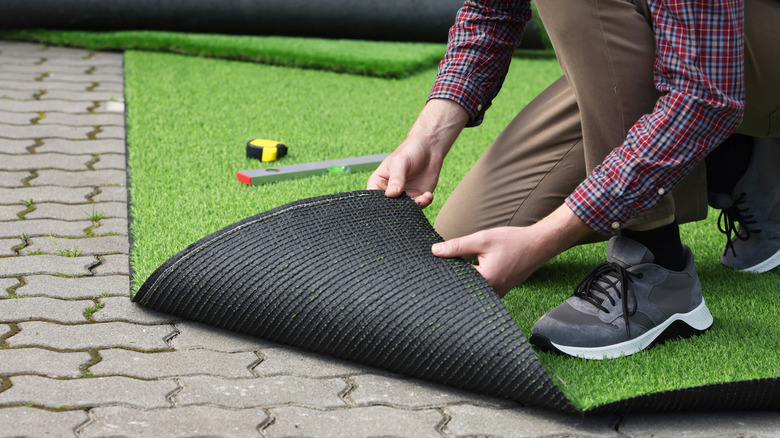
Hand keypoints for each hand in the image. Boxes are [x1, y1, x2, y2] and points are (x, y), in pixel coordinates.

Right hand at [367, 138, 441, 206]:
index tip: (388, 205)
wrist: (429, 148)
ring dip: (414, 207)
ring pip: (405, 209)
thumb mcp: (400, 162)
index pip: (373, 198)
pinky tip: (428, 195)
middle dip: (398, 209)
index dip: (378, 205)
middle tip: (408, 205)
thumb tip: (391, 194)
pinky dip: (424, 203)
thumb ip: (396, 178)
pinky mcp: (418, 196)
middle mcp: (390, 192)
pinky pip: (419, 205)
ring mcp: (404, 195)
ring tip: (422, 198)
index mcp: (379, 183)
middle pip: (389, 207)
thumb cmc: (409, 151)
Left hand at [431, 205, 591, 296]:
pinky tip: (467, 268)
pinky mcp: (499, 290)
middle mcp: (490, 292)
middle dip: (450, 276)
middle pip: (461, 286)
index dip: (441, 270)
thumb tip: (434, 251)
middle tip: (435, 269)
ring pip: (471, 288)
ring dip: (461, 278)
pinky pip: (480, 288)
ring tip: (450, 267)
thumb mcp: (482, 239)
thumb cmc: (512, 241)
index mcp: (485, 280)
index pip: (454, 279)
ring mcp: (496, 293)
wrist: (538, 245)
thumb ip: (457, 246)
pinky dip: (472, 279)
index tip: (429, 266)